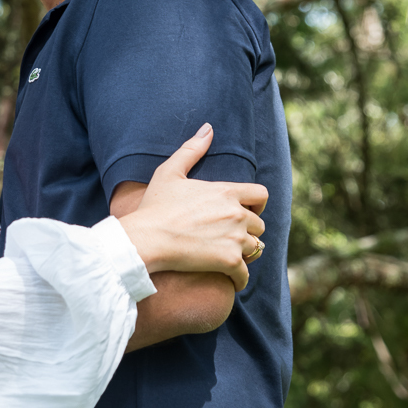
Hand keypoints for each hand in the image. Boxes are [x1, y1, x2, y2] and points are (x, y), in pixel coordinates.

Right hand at [116, 123, 266, 290]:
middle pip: (259, 224)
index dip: (257, 204)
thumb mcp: (170, 172)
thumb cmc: (155, 206)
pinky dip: (240, 278)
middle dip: (248, 230)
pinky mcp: (228, 262)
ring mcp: (234, 239)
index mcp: (226, 192)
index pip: (261, 195)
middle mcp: (236, 214)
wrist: (146, 238)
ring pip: (256, 248)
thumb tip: (208, 128)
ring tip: (231, 256)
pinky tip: (231, 279)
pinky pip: (245, 274)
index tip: (248, 211)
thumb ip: (192, 149)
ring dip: (245, 253)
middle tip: (233, 236)